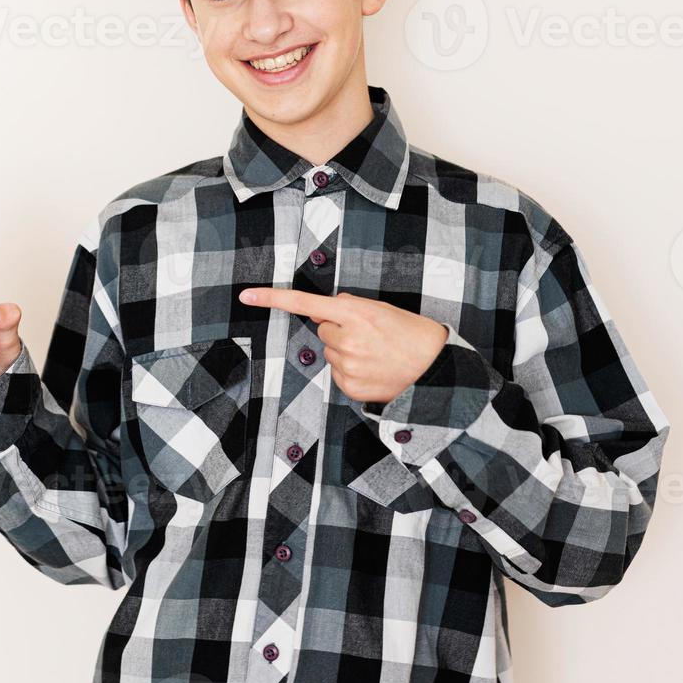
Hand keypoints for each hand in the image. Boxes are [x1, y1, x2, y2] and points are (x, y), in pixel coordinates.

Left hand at [237, 287, 448, 403]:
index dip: (272, 299)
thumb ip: (350, 306)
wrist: (436, 370)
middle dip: (339, 331)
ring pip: (330, 353)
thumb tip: (323, 308)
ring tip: (376, 354)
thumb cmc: (411, 335)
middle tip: (370, 337)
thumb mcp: (382, 309)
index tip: (246, 296)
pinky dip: (351, 371)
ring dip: (346, 352)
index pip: (305, 303)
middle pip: (322, 329)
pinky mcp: (348, 387)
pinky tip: (373, 370)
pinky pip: (337, 374)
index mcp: (355, 314)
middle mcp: (346, 339)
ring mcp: (346, 366)